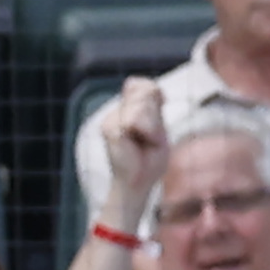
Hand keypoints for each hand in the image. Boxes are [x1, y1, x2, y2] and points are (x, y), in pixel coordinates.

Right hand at [101, 73, 171, 219]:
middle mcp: (115, 112)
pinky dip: (148, 133)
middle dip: (155, 115)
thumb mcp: (159, 130)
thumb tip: (154, 88)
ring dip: (153, 127)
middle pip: (144, 91)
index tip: (158, 113)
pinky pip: (136, 120)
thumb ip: (155, 108)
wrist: (137, 185)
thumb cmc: (149, 162)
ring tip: (145, 144)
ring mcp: (110, 120)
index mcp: (126, 111)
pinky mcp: (110, 129)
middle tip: (150, 139)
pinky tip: (139, 146)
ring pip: (142, 106)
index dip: (154, 92)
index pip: (139, 84)